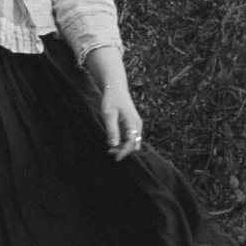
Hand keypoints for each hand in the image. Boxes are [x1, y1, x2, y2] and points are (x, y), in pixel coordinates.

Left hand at [84, 46, 142, 160]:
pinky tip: (112, 140)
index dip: (124, 152)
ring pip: (132, 141)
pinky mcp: (131, 124)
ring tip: (109, 147)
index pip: (132, 142)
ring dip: (122, 146)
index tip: (115, 157)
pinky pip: (129, 137)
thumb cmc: (112, 100)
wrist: (116, 88)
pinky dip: (122, 141)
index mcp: (133, 123)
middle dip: (123, 150)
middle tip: (109, 151)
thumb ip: (112, 130)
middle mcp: (137, 125)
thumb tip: (113, 145)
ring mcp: (135, 125)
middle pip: (134, 144)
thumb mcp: (109, 115)